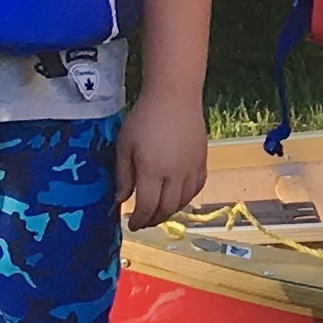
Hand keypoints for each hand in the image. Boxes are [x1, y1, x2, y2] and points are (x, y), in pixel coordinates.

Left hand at [113, 92, 207, 230]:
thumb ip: (123, 175)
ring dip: (170, 211)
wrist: (175, 97)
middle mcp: (175, 174)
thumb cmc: (144, 118)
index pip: (148, 206)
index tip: (132, 225)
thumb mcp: (124, 145)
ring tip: (159, 211)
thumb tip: (121, 199)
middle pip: (167, 208)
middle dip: (154, 219)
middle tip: (144, 221)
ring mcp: (192, 168)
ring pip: (184, 201)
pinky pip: (197, 188)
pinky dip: (186, 198)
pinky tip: (177, 196)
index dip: (139, 220)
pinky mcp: (202, 161)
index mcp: (152, 171)